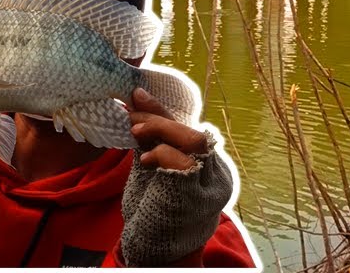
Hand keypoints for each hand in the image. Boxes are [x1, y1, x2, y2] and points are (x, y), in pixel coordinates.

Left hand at [120, 87, 233, 264]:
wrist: (153, 251)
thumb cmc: (153, 210)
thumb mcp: (153, 168)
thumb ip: (152, 138)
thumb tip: (137, 100)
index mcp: (210, 167)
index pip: (190, 129)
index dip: (164, 111)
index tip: (138, 96)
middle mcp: (217, 176)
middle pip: (195, 133)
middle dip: (160, 118)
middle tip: (132, 112)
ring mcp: (209, 188)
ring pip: (195, 142)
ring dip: (162, 129)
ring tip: (135, 130)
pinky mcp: (196, 198)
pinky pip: (185, 163)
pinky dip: (163, 152)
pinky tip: (145, 158)